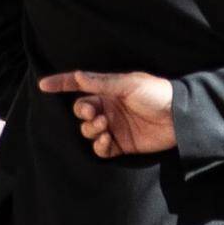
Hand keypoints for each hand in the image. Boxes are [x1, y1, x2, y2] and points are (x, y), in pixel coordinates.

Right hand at [41, 68, 175, 156]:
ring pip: (88, 131)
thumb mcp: (129, 84)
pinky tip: (108, 140)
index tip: (43, 84)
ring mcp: (115, 126)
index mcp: (110, 90)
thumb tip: (77, 75)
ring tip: (104, 126)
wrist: (180, 118)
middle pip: (81, 111)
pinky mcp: (122, 144)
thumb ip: (102, 83)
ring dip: (90, 129)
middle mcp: (109, 107)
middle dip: (82, 113)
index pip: (80, 85)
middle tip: (96, 114)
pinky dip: (99, 146)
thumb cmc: (158, 94)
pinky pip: (101, 149)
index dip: (62, 84)